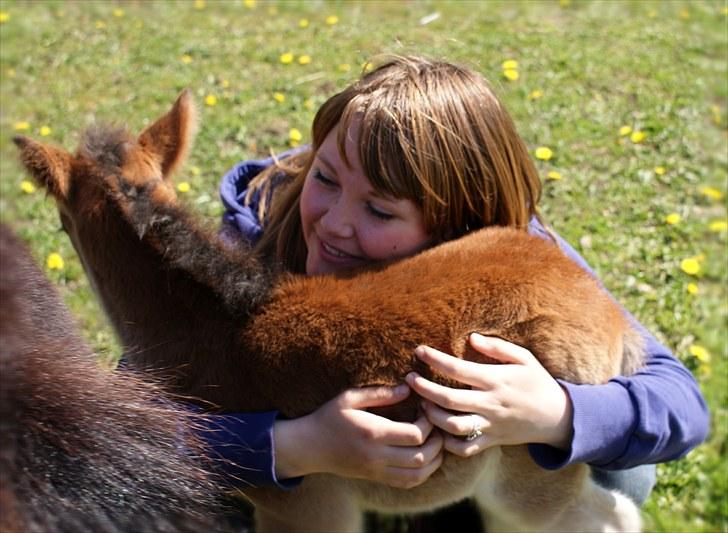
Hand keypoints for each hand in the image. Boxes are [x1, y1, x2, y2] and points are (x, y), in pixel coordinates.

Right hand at [273, 384, 443, 487]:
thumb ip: (380, 393)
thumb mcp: (350, 398)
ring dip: (434, 459)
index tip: (425, 407)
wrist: (310, 447)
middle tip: (435, 423)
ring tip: (434, 440)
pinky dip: (423, 472)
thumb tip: (408, 388)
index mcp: (372, 433)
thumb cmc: (330, 417)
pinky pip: (408, 482)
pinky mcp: (377, 478)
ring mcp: (377, 471)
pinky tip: (424, 455)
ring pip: (418, 474)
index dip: (428, 422)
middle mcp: (377, 456)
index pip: (415, 435)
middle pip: (421, 457)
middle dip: (437, 440)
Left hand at [405, 334, 572, 457]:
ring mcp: (490, 425)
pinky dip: (447, 442)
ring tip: (421, 404)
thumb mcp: (524, 358)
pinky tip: (438, 429)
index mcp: (496, 380)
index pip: (458, 370)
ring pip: (453, 426)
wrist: (558, 418)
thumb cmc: (537, 382)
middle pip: (448, 400)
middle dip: (424, 389)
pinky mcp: (491, 441)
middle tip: (409, 378)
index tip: (419, 351)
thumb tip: (471, 338)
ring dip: (432, 416)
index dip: (435, 360)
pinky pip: (465, 448)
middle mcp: (491, 404)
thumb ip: (497, 347)